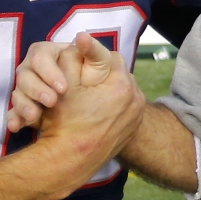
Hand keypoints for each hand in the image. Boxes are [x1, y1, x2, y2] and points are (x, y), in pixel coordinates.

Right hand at [7, 33, 114, 132]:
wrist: (91, 102)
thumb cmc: (93, 75)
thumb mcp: (97, 62)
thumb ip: (93, 50)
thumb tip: (82, 36)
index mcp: (48, 53)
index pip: (40, 56)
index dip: (49, 71)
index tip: (64, 88)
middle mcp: (33, 69)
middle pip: (24, 75)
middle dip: (37, 89)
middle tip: (52, 102)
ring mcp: (26, 88)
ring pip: (17, 94)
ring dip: (24, 105)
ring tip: (35, 116)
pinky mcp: (23, 107)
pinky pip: (13, 112)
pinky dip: (14, 119)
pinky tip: (16, 126)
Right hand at [35, 37, 144, 169]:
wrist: (68, 162)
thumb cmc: (63, 122)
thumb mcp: (63, 83)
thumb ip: (73, 56)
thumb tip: (82, 37)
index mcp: (122, 86)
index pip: (112, 57)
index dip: (95, 55)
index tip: (84, 56)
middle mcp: (136, 101)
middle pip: (120, 74)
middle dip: (104, 72)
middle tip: (87, 74)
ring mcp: (136, 117)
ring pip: (124, 91)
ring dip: (110, 88)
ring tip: (92, 91)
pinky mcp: (132, 130)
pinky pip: (126, 108)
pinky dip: (115, 104)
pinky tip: (97, 108)